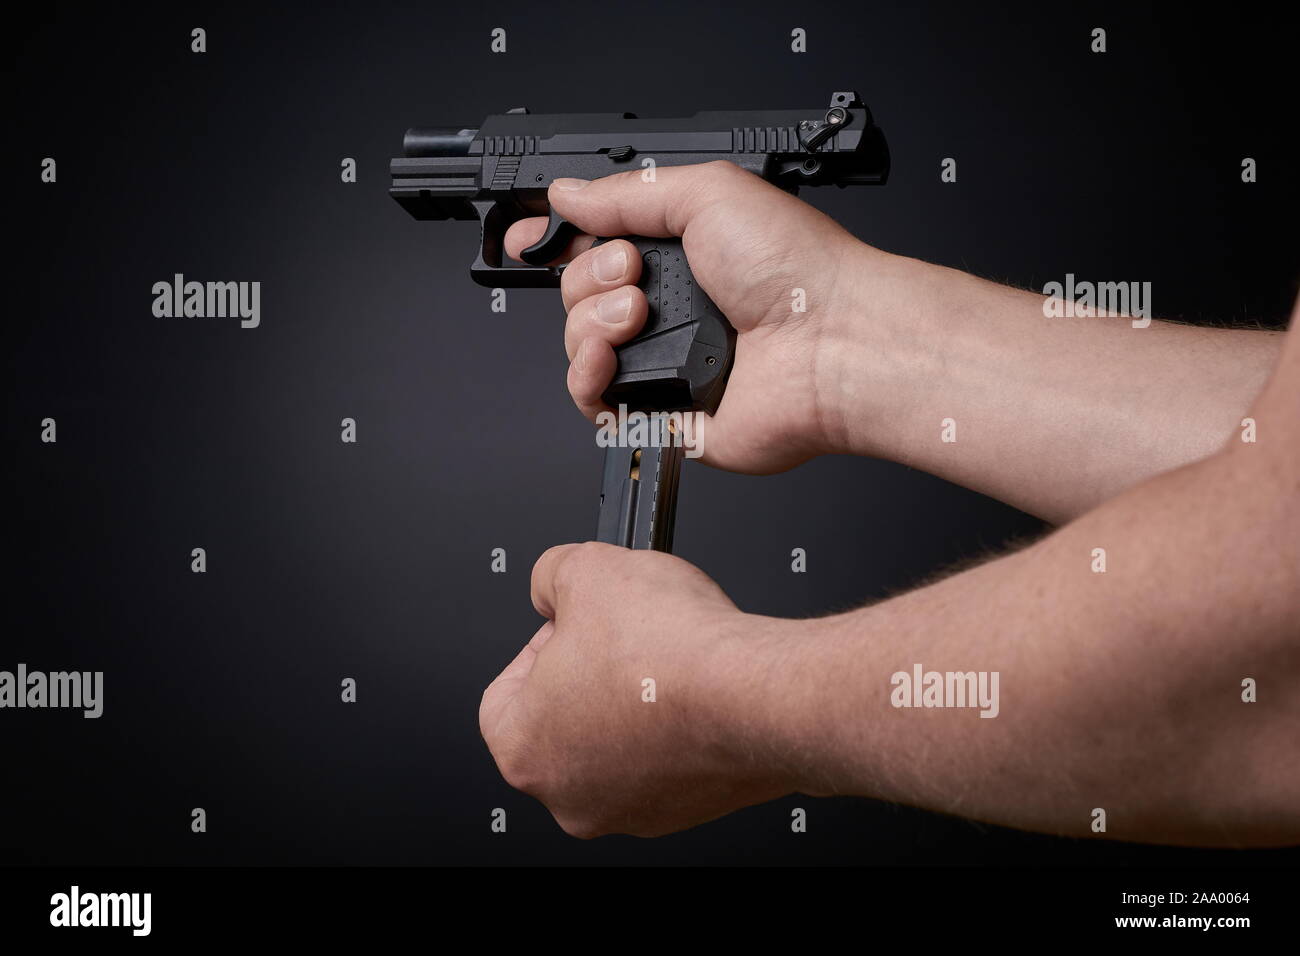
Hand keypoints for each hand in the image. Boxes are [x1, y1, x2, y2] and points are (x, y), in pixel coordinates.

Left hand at [478, 542, 792, 836]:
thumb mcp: (586, 569)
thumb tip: (554, 584)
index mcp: (523, 751)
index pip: (504, 692)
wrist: (759, 696)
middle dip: (591, 672)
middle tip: (620, 633)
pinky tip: (697, 684)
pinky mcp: (689, 808)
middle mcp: (571, 797)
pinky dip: (679, 722)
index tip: (570, 623)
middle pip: (563, 720)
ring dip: (635, 698)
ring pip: (618, 742)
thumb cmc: (672, 653)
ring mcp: (633, 812)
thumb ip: (549, 575)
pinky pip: (669, 757)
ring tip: (664, 655)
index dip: (539, 644)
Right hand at [502, 162, 870, 473]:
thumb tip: (568, 195)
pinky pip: (592, 402)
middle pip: (576, 297)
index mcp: (681, 257)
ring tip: (638, 312)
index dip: (557, 244)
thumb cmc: (796, 268)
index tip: (528, 238)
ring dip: (589, 322)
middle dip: (587, 278)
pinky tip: (610, 354)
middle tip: (633, 271)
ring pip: (577, 347)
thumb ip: (626, 194)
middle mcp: (669, 311)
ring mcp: (664, 364)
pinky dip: (585, 376)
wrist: (833, 343)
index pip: (596, 248)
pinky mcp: (662, 415)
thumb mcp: (706, 193)